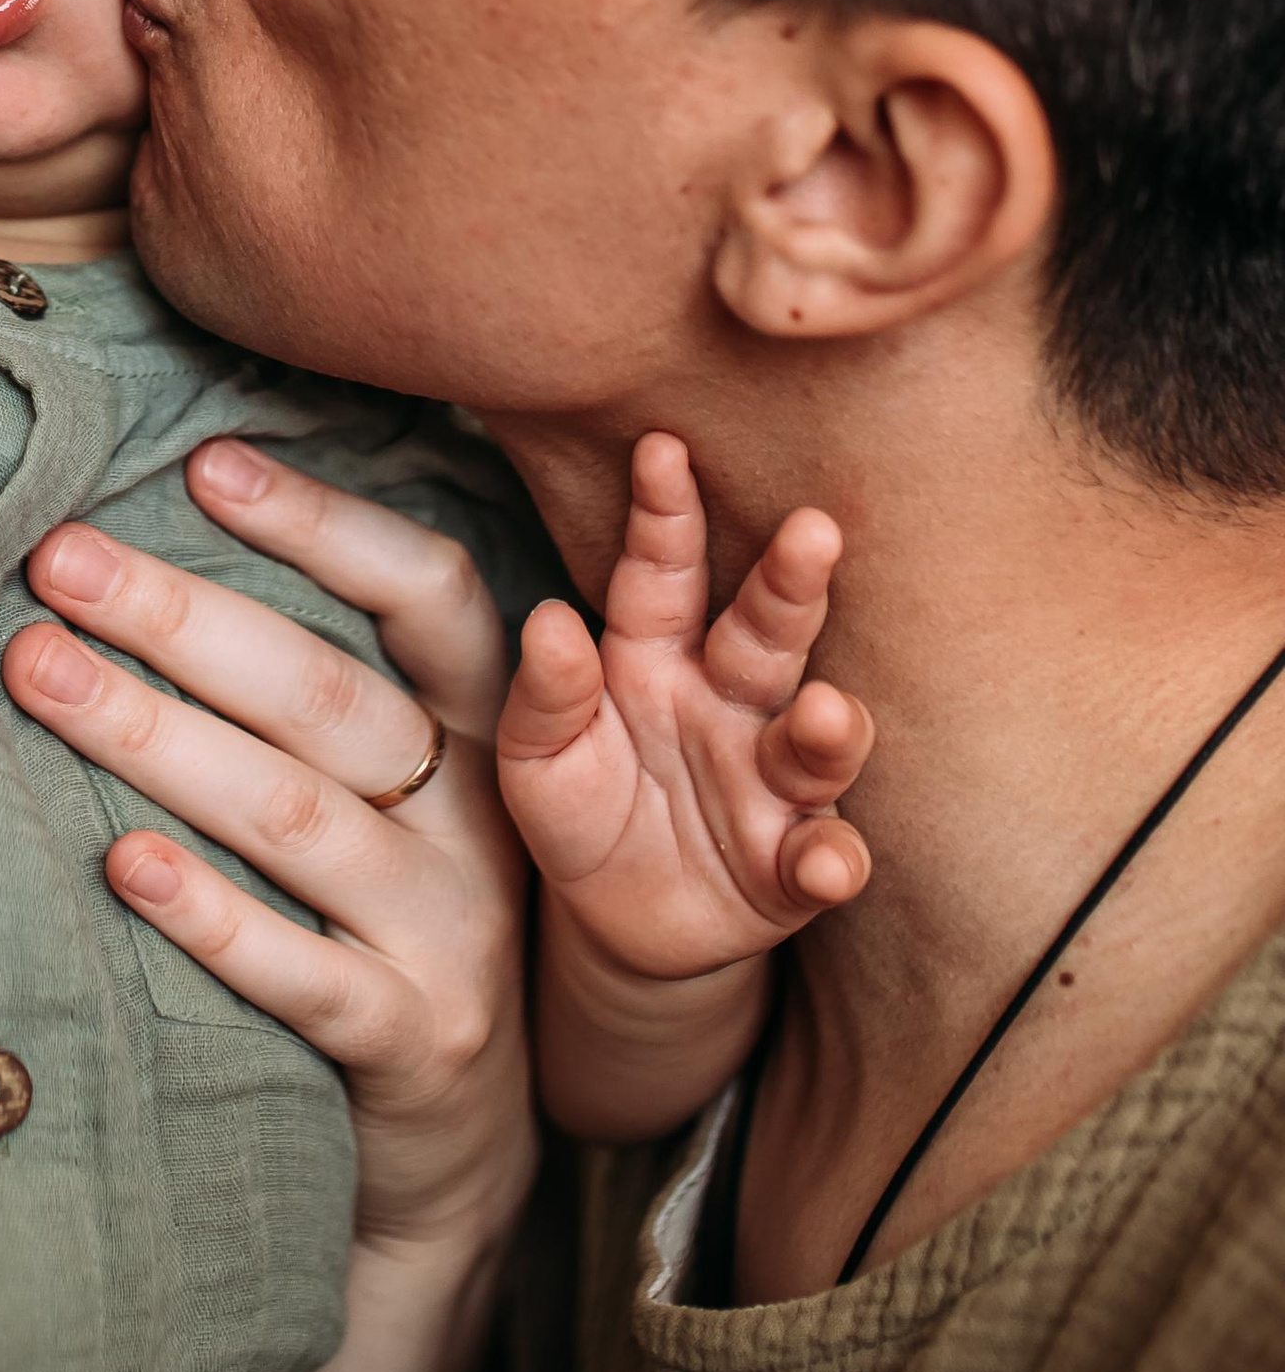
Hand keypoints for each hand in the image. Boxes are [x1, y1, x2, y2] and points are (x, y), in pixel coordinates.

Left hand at [3, 439, 530, 1258]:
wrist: (457, 1150)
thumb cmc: (378, 918)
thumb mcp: (389, 795)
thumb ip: (309, 685)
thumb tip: (142, 545)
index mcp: (479, 731)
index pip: (428, 593)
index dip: (323, 523)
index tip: (203, 464)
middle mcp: (476, 821)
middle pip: (326, 695)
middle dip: (181, 617)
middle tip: (57, 560)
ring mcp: (453, 935)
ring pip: (295, 817)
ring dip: (156, 737)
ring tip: (37, 673)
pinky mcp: (413, 1044)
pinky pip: (304, 974)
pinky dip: (211, 917)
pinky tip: (122, 865)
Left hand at [499, 429, 871, 977]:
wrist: (614, 926)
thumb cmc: (580, 808)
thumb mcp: (538, 755)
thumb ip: (546, 695)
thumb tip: (549, 618)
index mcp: (656, 657)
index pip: (662, 574)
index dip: (664, 513)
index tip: (661, 446)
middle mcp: (729, 704)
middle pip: (767, 634)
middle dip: (791, 583)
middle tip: (812, 529)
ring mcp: (772, 783)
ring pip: (816, 743)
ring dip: (830, 727)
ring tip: (824, 712)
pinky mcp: (794, 866)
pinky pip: (824, 858)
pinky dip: (833, 861)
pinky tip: (827, 863)